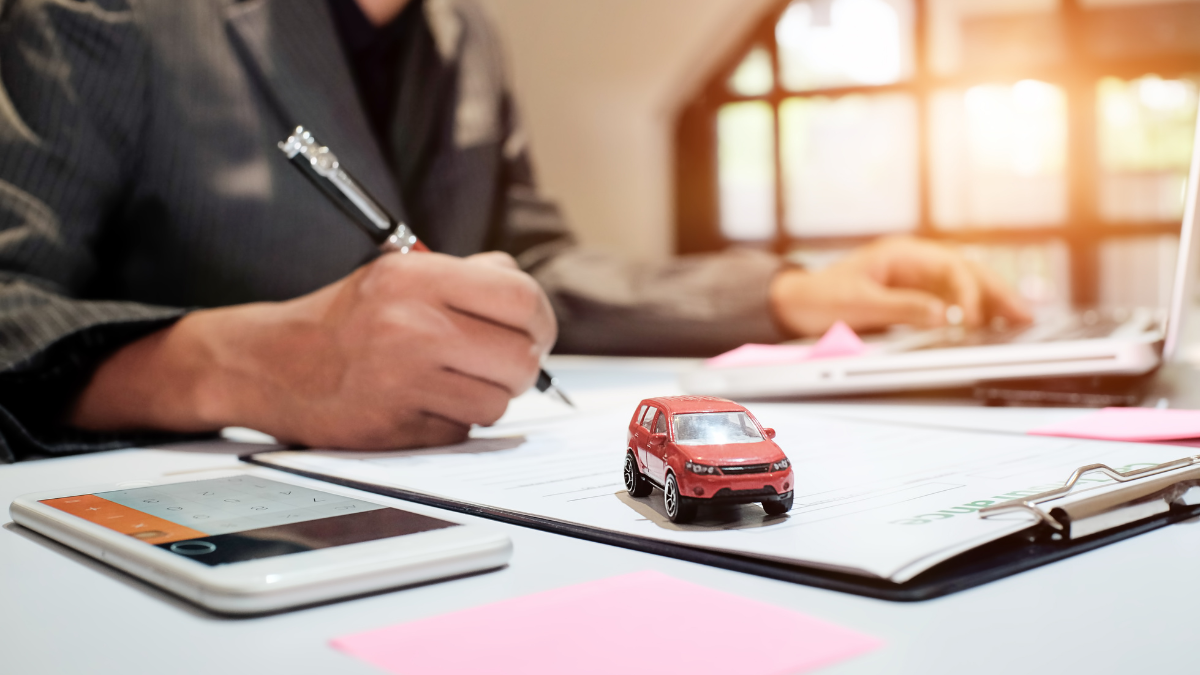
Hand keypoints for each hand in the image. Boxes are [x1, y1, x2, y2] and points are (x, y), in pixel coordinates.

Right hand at [69, 251, 556, 449]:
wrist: (271, 363)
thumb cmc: (346, 317)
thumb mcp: (399, 273)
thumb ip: (466, 275)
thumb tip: (523, 290)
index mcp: (415, 279)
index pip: (520, 298)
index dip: (539, 319)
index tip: (533, 330)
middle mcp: (410, 328)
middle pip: (520, 359)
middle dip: (519, 366)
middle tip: (498, 363)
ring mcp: (402, 382)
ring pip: (497, 403)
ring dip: (485, 397)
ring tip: (450, 381)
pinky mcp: (395, 429)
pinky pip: (461, 432)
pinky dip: (451, 422)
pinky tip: (419, 403)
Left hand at [769, 236, 1030, 336]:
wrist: (792, 305)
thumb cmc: (818, 298)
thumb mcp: (859, 304)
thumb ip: (903, 308)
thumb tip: (945, 317)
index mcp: (901, 254)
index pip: (949, 266)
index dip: (965, 292)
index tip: (972, 318)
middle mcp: (915, 262)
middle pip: (967, 272)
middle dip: (997, 292)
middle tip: (1026, 315)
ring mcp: (917, 279)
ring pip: (965, 286)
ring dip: (993, 302)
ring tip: (1023, 320)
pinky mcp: (915, 298)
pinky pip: (952, 303)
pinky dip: (975, 313)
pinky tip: (994, 326)